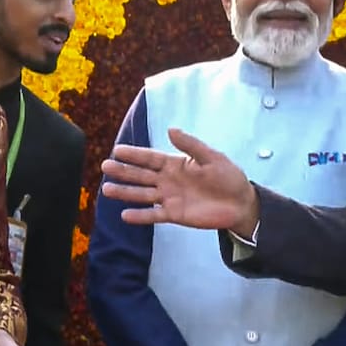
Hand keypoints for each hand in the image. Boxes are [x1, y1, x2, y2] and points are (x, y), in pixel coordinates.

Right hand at [101, 128, 259, 237]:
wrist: (240, 203)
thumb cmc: (228, 177)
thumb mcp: (212, 157)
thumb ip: (191, 145)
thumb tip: (170, 129)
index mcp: (176, 164)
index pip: (151, 157)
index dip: (135, 154)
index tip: (117, 150)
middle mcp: (169, 180)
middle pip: (142, 175)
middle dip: (124, 171)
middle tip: (105, 166)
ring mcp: (170, 198)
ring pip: (143, 194)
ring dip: (125, 192)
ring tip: (107, 189)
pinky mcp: (175, 215)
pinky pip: (154, 215)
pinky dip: (140, 216)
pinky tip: (125, 215)